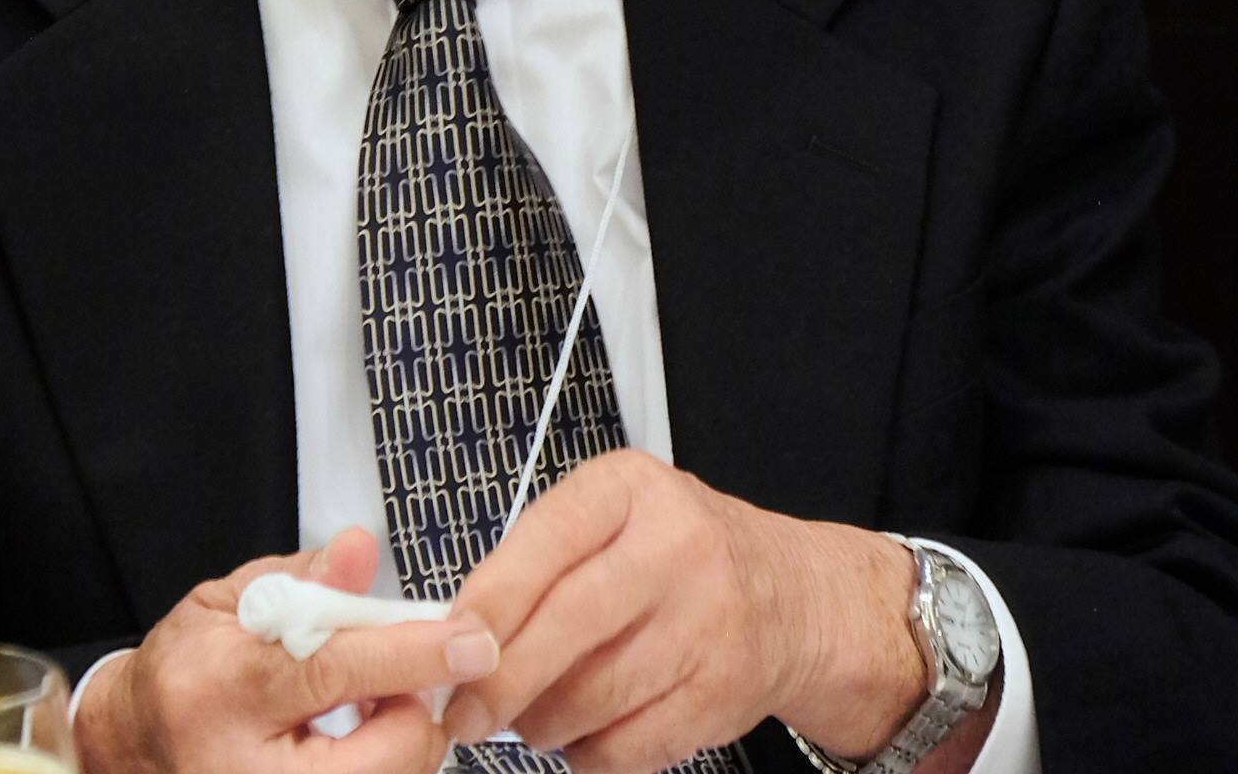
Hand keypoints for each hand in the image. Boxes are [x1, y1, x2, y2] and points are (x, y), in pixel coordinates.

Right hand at [78, 529, 500, 773]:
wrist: (139, 743)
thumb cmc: (186, 673)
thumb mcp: (229, 602)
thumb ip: (303, 578)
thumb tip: (359, 550)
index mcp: (225, 688)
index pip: (336, 670)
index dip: (413, 652)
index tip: (472, 641)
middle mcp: (250, 769)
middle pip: (387, 752)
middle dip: (418, 707)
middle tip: (404, 674)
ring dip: (405, 735)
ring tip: (367, 703)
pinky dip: (385, 757)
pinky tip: (357, 736)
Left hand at [444, 452, 950, 773]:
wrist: (791, 596)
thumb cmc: (676, 553)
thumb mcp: (611, 519)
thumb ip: (536, 561)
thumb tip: (456, 634)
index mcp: (631, 490)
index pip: (546, 542)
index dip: (490, 602)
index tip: (446, 645)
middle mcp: (677, 548)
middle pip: (569, 625)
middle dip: (501, 681)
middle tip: (462, 711)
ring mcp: (707, 623)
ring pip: (595, 695)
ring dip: (541, 722)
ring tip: (526, 717)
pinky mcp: (723, 693)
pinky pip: (631, 743)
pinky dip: (589, 752)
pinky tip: (582, 734)